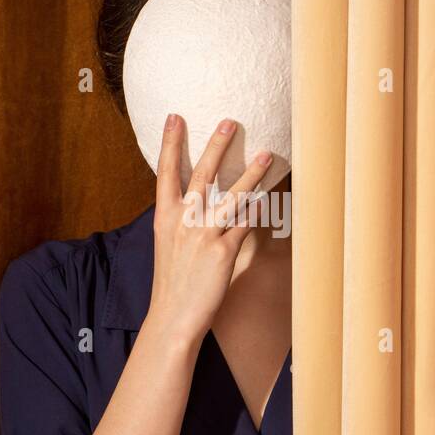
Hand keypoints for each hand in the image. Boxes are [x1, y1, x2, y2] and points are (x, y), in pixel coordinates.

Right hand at [143, 114, 271, 346]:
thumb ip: (181, 222)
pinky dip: (258, 210)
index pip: (166, 173)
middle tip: (229, 122)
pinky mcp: (223, 252)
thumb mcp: (167, 246)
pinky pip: (245, 224)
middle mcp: (183, 221)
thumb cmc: (173, 283)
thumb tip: (196, 203)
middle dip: (216, 146)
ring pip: (232, 196)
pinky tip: (270, 199)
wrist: (173, 317)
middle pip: (202, 175)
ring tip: (266, 155)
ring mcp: (204, 235)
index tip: (175, 117)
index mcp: (164, 218)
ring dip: (251, 174)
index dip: (171, 144)